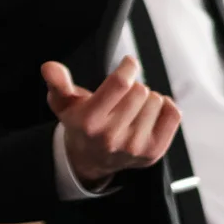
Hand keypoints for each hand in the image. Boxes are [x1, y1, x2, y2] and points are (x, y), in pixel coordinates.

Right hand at [43, 56, 181, 188]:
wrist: (90, 159)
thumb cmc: (80, 125)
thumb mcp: (63, 103)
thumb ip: (57, 82)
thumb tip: (50, 67)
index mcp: (89, 122)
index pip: (120, 84)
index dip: (128, 67)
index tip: (129, 63)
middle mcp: (112, 137)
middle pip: (140, 90)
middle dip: (134, 86)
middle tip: (124, 95)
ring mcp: (134, 147)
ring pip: (157, 101)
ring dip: (148, 98)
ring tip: (134, 107)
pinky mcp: (153, 152)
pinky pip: (173, 115)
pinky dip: (165, 107)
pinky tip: (150, 112)